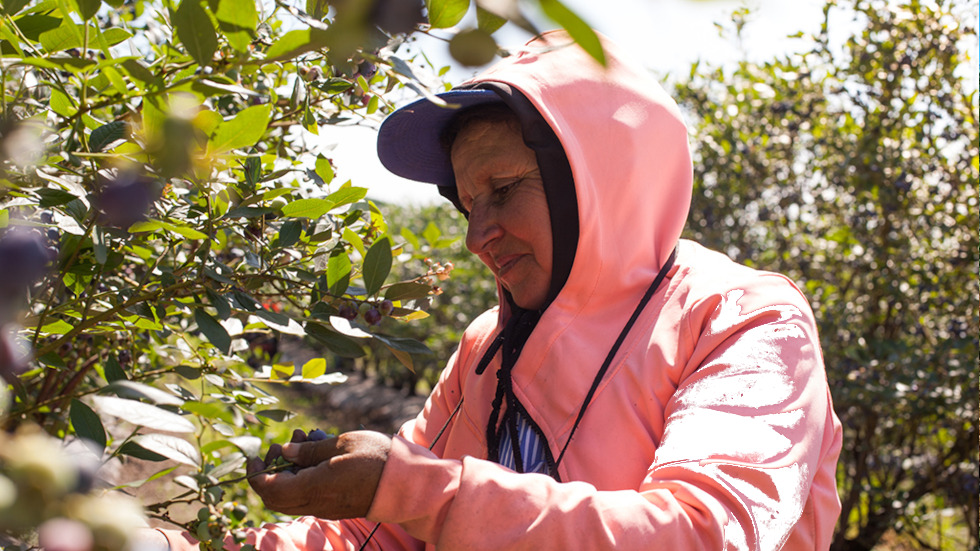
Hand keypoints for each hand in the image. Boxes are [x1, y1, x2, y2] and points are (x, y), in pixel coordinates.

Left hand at [247, 430, 390, 519]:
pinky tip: (318, 452)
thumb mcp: (342, 444)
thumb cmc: (377, 458)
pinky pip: (308, 496)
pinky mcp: (335, 505)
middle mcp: (316, 503)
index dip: (255, 474)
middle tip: (282, 445)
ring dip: (289, 471)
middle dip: (271, 471)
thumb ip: (309, 451)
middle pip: (276, 498)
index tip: (255, 455)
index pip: (269, 489)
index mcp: (314, 487)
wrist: (407, 482)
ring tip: (305, 440)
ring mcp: (326, 507)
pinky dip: (303, 476)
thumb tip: (285, 453)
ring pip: (291, 497)